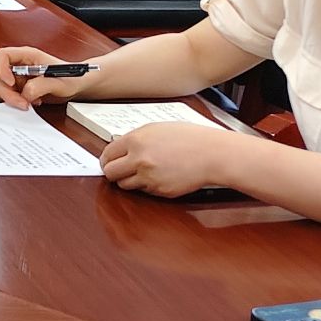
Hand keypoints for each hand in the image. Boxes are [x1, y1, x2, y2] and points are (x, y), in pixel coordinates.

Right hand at [0, 46, 83, 108]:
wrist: (76, 85)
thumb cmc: (71, 78)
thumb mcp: (60, 82)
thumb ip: (41, 86)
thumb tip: (25, 93)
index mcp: (27, 55)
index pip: (2, 55)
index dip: (1, 69)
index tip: (11, 83)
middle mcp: (18, 64)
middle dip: (8, 92)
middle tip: (23, 103)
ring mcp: (16, 76)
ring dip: (8, 98)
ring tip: (25, 105)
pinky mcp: (16, 88)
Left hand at [100, 121, 233, 197]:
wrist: (213, 154)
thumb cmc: (190, 138)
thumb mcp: (157, 129)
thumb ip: (135, 139)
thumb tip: (119, 147)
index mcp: (136, 141)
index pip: (106, 155)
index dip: (106, 160)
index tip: (108, 162)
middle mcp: (139, 160)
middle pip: (110, 173)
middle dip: (113, 172)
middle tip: (119, 171)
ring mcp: (149, 177)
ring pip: (125, 185)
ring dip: (130, 180)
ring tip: (143, 172)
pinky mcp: (160, 191)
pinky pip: (144, 191)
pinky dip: (147, 186)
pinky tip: (160, 176)